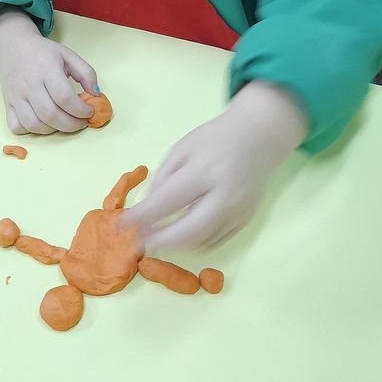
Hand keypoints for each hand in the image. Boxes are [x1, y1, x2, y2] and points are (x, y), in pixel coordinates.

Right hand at [0, 8, 97, 134]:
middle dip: (70, 124)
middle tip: (81, 122)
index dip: (80, 110)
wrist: (13, 48)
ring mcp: (16, 96)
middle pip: (50, 114)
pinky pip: (16, 127)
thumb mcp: (69, 56)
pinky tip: (43, 123)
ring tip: (64, 122)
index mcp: (46, 69)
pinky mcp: (7, 104)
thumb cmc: (43, 53)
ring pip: (33, 124)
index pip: (64, 97)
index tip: (89, 111)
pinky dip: (31, 131)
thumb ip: (86, 73)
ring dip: (53, 130)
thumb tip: (96, 94)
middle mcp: (29, 84)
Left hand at [122, 82, 307, 249]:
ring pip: (202, 241)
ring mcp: (239, 211)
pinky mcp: (246, 219)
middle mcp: (226, 195)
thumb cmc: (215, 139)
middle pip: (188, 231)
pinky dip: (195, 242)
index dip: (143, 216)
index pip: (168, 200)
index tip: (122, 224)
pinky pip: (216, 241)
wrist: (259, 137)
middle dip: (159, 240)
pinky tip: (181, 235)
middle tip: (139, 240)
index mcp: (206, 170)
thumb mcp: (183, 147)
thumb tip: (149, 210)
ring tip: (156, 238)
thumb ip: (164, 177)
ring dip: (175, 244)